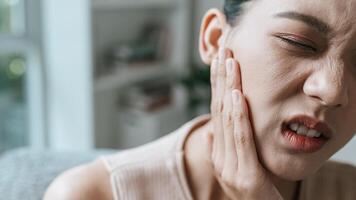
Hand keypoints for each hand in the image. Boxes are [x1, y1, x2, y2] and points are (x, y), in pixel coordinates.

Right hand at [207, 48, 282, 199]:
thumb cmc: (252, 195)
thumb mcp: (235, 172)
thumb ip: (220, 151)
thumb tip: (210, 131)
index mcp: (218, 154)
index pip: (216, 113)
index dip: (216, 86)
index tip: (219, 61)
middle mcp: (220, 157)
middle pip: (218, 110)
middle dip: (220, 79)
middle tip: (223, 50)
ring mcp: (230, 167)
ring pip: (227, 120)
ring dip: (228, 88)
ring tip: (230, 63)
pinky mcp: (245, 175)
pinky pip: (240, 139)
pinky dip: (237, 115)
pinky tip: (236, 95)